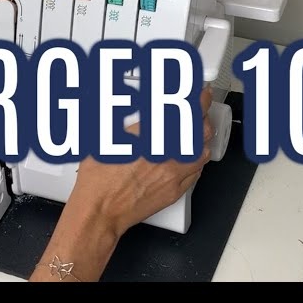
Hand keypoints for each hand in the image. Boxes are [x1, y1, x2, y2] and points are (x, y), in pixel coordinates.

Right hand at [30, 86, 214, 281]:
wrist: (101, 210)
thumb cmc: (99, 177)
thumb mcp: (107, 136)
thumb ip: (129, 120)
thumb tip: (137, 107)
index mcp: (150, 135)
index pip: (184, 110)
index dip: (198, 99)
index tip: (200, 92)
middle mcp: (167, 153)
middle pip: (199, 130)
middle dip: (203, 116)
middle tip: (201, 107)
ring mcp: (174, 173)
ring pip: (202, 151)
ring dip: (202, 138)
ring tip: (198, 131)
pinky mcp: (175, 191)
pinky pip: (196, 172)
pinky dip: (197, 161)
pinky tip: (191, 157)